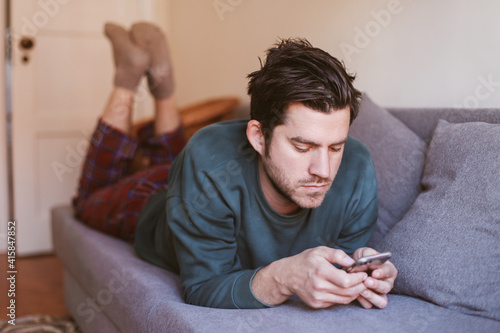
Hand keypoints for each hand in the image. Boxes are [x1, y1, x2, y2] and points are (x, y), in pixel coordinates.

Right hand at [251, 246, 367, 308]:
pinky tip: (343, 289)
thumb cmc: (305, 261)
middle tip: (364, 280)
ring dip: (354, 293)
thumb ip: (337, 254)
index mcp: (320, 271)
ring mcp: (317, 297)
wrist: (287, 276)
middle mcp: (319, 286)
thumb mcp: (319, 251)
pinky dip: (343, 297)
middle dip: (360, 286)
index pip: (346, 281)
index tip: (362, 274)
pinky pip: (336, 303)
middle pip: (348, 292)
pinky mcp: (316, 304)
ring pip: (344, 299)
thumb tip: (352, 262)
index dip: (358, 279)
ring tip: (356, 284)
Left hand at [351, 247, 397, 308]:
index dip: (382, 272)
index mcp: (388, 270)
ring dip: (371, 296)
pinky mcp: (371, 301)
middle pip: (386, 287)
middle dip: (376, 285)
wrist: (351, 268)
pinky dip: (363, 301)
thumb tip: (365, 263)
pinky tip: (356, 295)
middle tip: (366, 281)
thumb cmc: (361, 259)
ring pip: (381, 301)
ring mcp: (380, 294)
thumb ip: (367, 256)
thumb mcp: (364, 253)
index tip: (374, 273)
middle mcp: (387, 283)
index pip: (389, 271)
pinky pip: (369, 305)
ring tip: (362, 290)